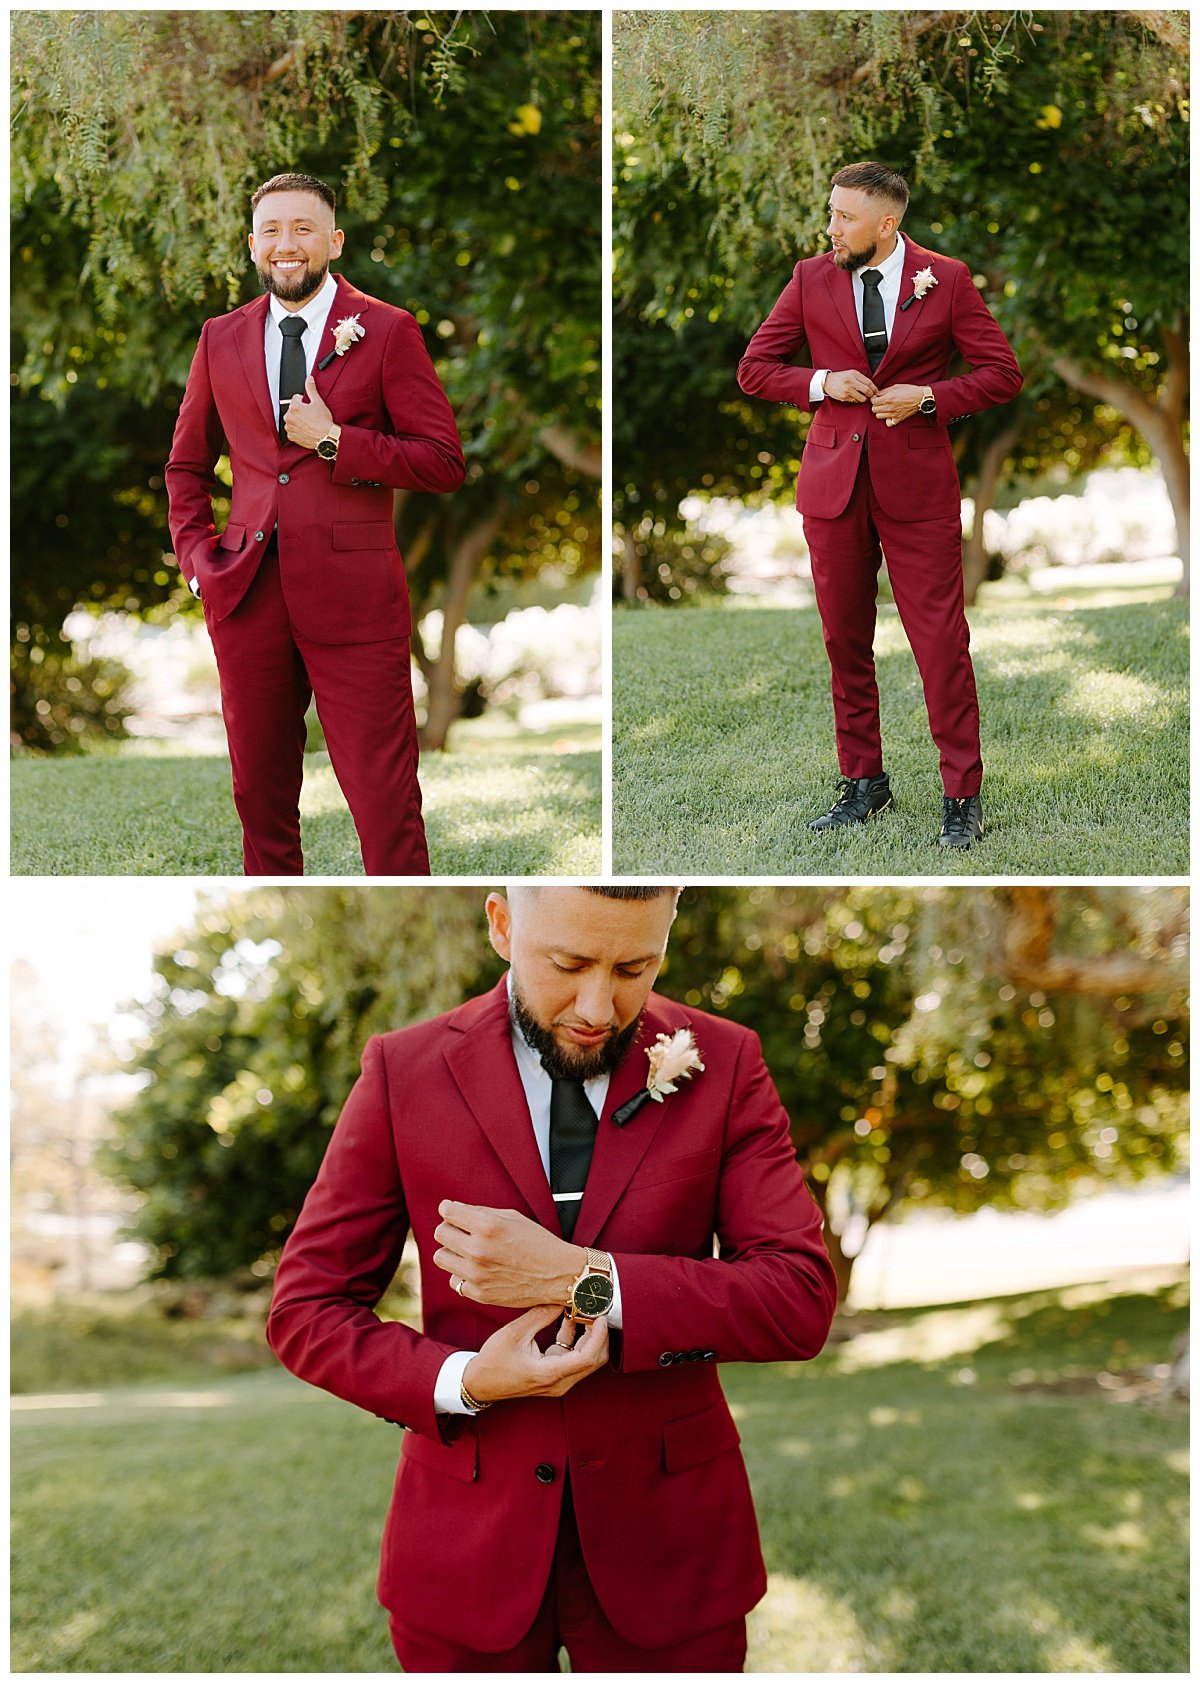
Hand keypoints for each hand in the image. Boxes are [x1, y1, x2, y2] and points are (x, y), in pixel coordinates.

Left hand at [283, 374, 334, 448]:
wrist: (327, 439)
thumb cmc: (323, 423)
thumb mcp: (318, 402)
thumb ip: (311, 389)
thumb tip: (309, 379)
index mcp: (294, 407)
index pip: (296, 398)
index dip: (304, 401)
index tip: (310, 407)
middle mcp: (289, 417)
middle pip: (292, 409)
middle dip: (300, 410)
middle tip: (311, 416)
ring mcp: (289, 428)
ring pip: (292, 419)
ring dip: (298, 420)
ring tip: (309, 423)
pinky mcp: (291, 436)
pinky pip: (292, 430)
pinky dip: (297, 429)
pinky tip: (306, 430)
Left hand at [434, 1200, 582, 1308]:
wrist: (558, 1275)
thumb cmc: (538, 1243)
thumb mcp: (512, 1217)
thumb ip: (481, 1212)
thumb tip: (453, 1210)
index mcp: (488, 1226)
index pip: (448, 1212)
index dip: (448, 1209)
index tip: (450, 1210)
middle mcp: (479, 1250)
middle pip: (440, 1233)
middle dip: (449, 1228)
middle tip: (461, 1230)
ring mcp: (477, 1274)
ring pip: (440, 1257)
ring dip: (451, 1251)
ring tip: (467, 1251)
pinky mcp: (479, 1293)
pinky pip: (454, 1280)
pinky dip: (462, 1274)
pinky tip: (477, 1269)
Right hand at [464, 1304, 608, 1402]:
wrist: (479, 1383)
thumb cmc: (493, 1362)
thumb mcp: (515, 1333)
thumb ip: (540, 1315)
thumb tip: (561, 1299)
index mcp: (550, 1374)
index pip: (588, 1357)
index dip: (599, 1335)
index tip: (599, 1315)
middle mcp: (559, 1382)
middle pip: (593, 1360)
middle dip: (598, 1334)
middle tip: (594, 1310)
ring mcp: (558, 1381)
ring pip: (585, 1359)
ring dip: (587, 1335)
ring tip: (581, 1310)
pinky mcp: (554, 1375)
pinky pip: (573, 1357)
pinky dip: (575, 1339)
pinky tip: (568, 1318)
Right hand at [824, 370, 877, 402]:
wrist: (827, 382)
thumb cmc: (841, 377)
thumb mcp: (851, 373)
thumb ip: (861, 378)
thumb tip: (871, 386)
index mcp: (854, 374)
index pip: (868, 382)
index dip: (874, 388)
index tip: (876, 391)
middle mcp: (851, 382)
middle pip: (867, 391)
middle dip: (870, 395)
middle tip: (870, 395)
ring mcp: (847, 390)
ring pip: (862, 398)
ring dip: (864, 399)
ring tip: (862, 396)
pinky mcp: (844, 397)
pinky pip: (854, 401)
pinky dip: (856, 400)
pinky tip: (853, 396)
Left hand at [871, 384, 925, 426]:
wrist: (920, 398)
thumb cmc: (909, 390)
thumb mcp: (896, 387)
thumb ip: (885, 391)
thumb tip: (877, 394)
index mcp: (888, 398)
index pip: (873, 401)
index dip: (873, 398)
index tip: (877, 397)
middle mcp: (889, 407)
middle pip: (874, 409)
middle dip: (876, 405)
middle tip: (881, 402)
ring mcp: (893, 414)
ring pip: (878, 416)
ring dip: (880, 412)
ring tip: (885, 408)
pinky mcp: (898, 419)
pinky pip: (888, 423)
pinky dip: (888, 420)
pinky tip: (890, 415)